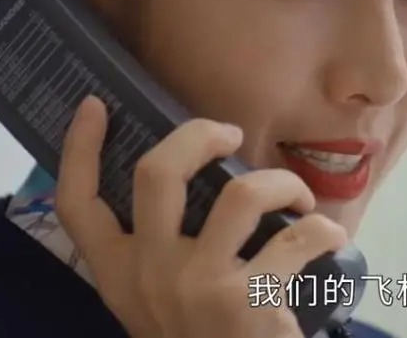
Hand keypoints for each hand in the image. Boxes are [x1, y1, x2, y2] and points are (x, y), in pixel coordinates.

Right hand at [55, 95, 347, 337]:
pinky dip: (321, 229)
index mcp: (121, 273)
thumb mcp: (162, 300)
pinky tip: (328, 238)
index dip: (79, 149)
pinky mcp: (247, 300)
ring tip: (298, 201)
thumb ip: (163, 251)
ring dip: (283, 184)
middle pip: (156, 173)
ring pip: (242, 194)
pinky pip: (298, 237)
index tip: (94, 106)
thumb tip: (202, 182)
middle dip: (198, 135)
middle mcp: (148, 275)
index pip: (78, 204)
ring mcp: (196, 286)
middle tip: (230, 134)